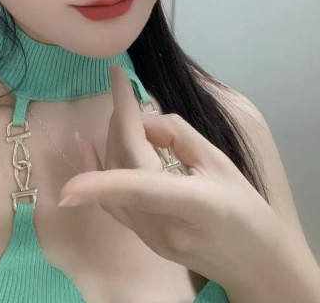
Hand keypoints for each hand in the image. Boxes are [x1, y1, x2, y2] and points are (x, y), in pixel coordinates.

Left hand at [58, 64, 284, 286]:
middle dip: (118, 123)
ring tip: (119, 113)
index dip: (121, 125)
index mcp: (193, 205)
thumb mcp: (220, 163)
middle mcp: (162, 226)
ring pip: (112, 182)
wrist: (256, 266)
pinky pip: (110, 200)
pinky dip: (98, 170)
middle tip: (124, 92)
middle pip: (123, 166)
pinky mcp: (142, 239)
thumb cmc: (246, 210)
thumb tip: (140, 120)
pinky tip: (87, 145)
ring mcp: (148, 238)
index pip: (140, 174)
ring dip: (109, 141)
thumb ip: (178, 136)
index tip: (114, 76)